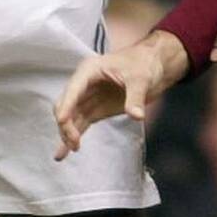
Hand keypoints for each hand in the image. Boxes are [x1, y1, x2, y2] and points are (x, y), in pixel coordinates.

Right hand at [54, 31, 188, 160]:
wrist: (153, 66)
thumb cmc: (144, 64)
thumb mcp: (141, 79)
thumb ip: (136, 97)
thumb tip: (137, 115)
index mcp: (90, 70)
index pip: (73, 89)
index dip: (66, 105)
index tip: (62, 122)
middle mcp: (84, 83)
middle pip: (66, 104)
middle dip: (66, 124)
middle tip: (74, 142)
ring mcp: (88, 97)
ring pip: (70, 117)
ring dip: (67, 133)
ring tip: (69, 151)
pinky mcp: (95, 109)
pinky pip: (80, 123)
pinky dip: (73, 136)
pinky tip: (66, 151)